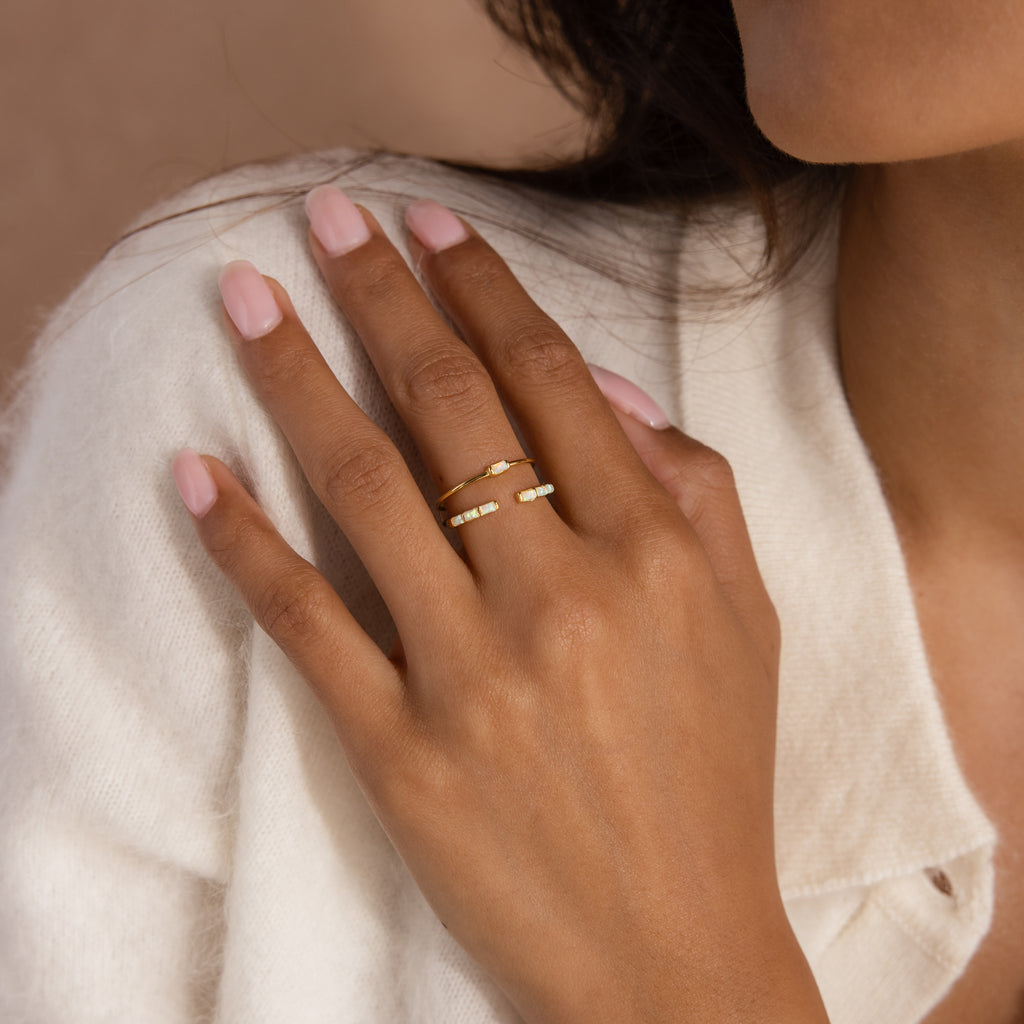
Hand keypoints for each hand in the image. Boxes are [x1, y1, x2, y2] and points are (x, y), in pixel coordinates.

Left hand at [173, 187, 826, 1022]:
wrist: (671, 950)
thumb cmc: (714, 774)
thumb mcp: (746, 620)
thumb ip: (695, 489)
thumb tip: (602, 387)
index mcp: (651, 551)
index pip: (546, 379)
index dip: (481, 287)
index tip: (428, 225)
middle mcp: (558, 594)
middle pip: (448, 406)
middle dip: (382, 294)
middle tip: (325, 218)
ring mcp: (470, 671)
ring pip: (361, 489)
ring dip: (292, 378)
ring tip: (243, 302)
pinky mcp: (399, 749)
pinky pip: (303, 623)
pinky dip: (240, 540)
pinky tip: (194, 472)